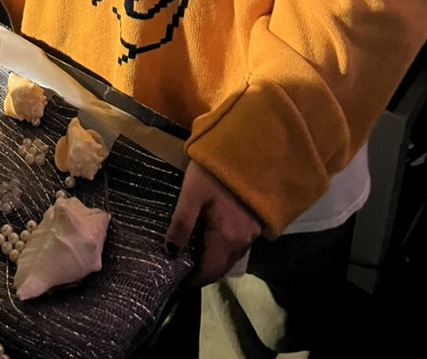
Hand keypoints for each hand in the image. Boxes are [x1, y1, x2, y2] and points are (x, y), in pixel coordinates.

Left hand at [165, 160, 261, 285]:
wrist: (247, 148)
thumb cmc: (214, 170)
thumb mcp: (191, 194)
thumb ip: (181, 224)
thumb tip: (170, 252)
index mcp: (227, 238)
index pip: (210, 272)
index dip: (193, 279)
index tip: (176, 279)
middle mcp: (244, 241)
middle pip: (222, 267)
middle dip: (203, 270)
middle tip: (181, 265)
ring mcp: (253, 232)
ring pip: (231, 256)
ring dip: (214, 259)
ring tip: (192, 251)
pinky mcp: (256, 221)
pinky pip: (238, 244)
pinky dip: (224, 247)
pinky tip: (210, 236)